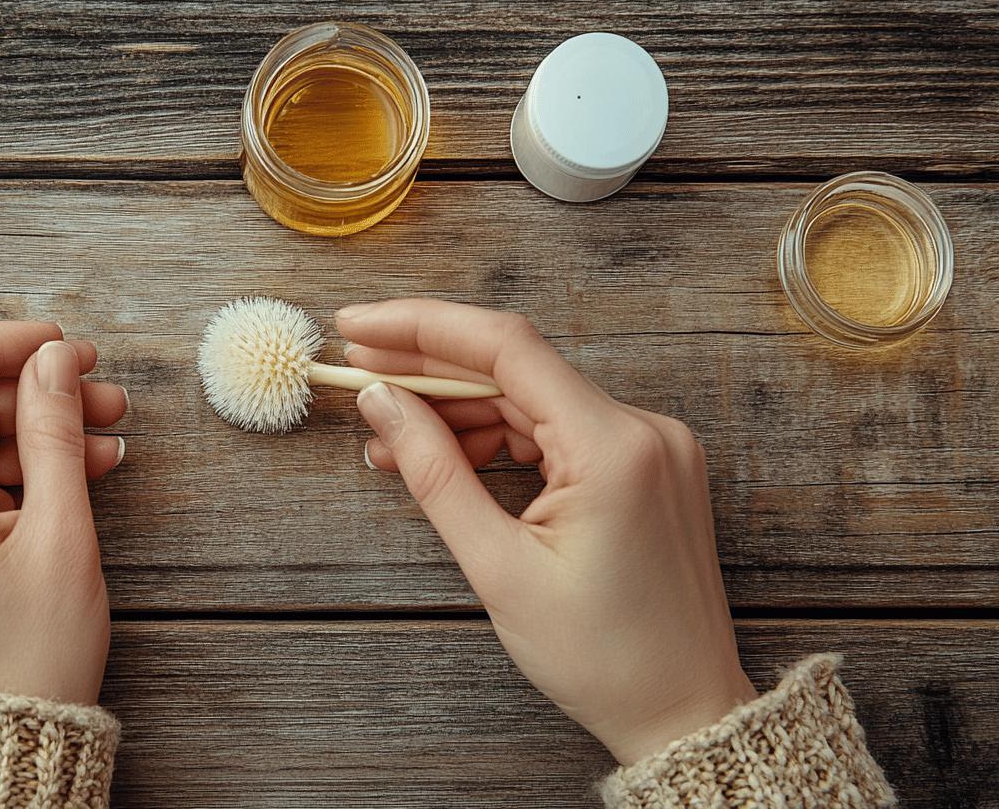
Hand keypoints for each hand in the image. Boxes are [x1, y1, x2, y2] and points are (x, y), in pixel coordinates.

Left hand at [0, 321, 128, 704]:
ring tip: (105, 437)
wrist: (0, 748)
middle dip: (29, 393)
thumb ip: (54, 433)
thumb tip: (55, 363)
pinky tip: (76, 473)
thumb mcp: (57, 535)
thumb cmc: (27, 660)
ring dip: (31, 433)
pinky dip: (15, 473)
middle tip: (102, 392)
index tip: (54, 343)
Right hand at [339, 299, 755, 764]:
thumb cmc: (601, 657)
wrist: (683, 714)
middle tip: (357, 374)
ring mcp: (652, 445)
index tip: (356, 325)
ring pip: (533, 400)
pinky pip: (559, 431)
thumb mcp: (498, 567)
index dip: (421, 325)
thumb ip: (434, 471)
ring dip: (458, 410)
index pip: (505, 345)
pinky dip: (499, 439)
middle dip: (429, 368)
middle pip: (516, 368)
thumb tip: (382, 401)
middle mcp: (643, 428)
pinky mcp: (647, 467)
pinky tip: (445, 456)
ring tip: (388, 439)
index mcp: (614, 447)